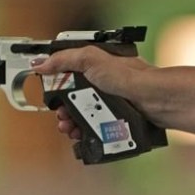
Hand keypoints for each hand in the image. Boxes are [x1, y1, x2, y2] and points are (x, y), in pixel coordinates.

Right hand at [33, 46, 151, 140]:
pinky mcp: (116, 118)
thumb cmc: (130, 76)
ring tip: (68, 128)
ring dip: (71, 123)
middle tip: (61, 117)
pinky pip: (95, 127)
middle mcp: (103, 84)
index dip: (56, 86)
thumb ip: (64, 59)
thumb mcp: (91, 59)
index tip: (50, 96)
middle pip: (73, 99)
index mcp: (96, 66)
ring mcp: (110, 102)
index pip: (68, 74)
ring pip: (83, 115)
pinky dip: (85, 132)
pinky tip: (80, 135)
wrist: (155, 99)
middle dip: (62, 109)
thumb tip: (39, 63)